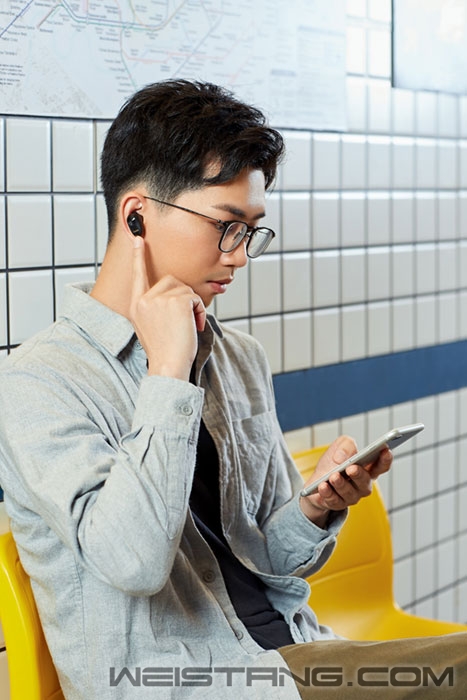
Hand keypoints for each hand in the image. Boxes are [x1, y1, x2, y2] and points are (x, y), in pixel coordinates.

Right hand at [129, 236, 205, 380]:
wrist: (168, 365)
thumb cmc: (165, 351)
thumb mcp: (152, 326)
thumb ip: (157, 307)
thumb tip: (177, 296)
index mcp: (137, 305)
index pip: (138, 275)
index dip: (139, 257)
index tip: (138, 239)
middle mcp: (144, 299)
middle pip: (171, 281)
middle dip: (184, 297)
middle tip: (187, 320)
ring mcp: (158, 299)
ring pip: (185, 289)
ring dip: (193, 306)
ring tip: (190, 325)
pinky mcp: (175, 301)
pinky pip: (195, 297)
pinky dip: (200, 311)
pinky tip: (194, 326)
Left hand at [299, 435, 392, 527]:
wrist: (317, 480)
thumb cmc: (333, 462)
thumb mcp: (339, 446)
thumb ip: (345, 446)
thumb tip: (342, 457)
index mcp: (368, 469)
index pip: (381, 465)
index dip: (385, 459)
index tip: (385, 450)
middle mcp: (362, 485)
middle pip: (365, 481)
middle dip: (358, 474)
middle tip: (351, 468)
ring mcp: (351, 496)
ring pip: (349, 492)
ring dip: (341, 484)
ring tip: (333, 477)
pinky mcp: (337, 504)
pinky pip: (334, 501)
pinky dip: (328, 494)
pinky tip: (323, 486)